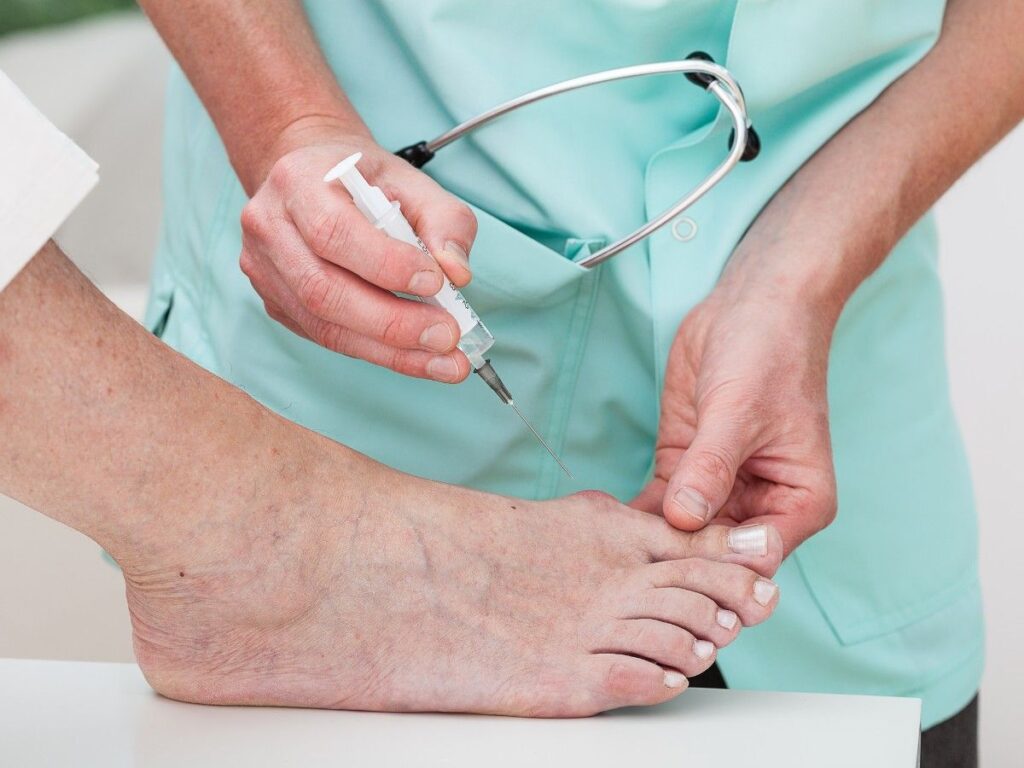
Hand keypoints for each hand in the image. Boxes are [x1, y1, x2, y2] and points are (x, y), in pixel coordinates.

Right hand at [239, 132, 477, 381]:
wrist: (315, 178)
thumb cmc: (363, 180)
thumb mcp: (413, 182)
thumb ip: (445, 221)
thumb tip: (457, 273)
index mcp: (298, 181)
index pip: (333, 231)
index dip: (385, 264)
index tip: (435, 282)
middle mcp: (269, 227)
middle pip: (323, 290)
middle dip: (393, 322)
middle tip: (446, 336)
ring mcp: (266, 271)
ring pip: (324, 325)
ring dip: (390, 350)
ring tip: (442, 360)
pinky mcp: (277, 303)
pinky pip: (327, 337)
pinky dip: (377, 352)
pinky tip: (416, 357)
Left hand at [631, 284, 837, 556]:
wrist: (752, 306)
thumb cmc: (770, 352)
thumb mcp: (739, 412)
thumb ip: (711, 467)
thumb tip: (685, 518)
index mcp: (799, 503)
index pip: (756, 560)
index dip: (715, 570)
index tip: (670, 574)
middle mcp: (762, 506)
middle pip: (716, 555)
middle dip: (674, 562)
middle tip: (622, 575)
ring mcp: (721, 489)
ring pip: (684, 534)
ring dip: (650, 544)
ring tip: (605, 557)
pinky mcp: (686, 469)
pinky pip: (661, 505)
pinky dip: (636, 516)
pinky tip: (604, 528)